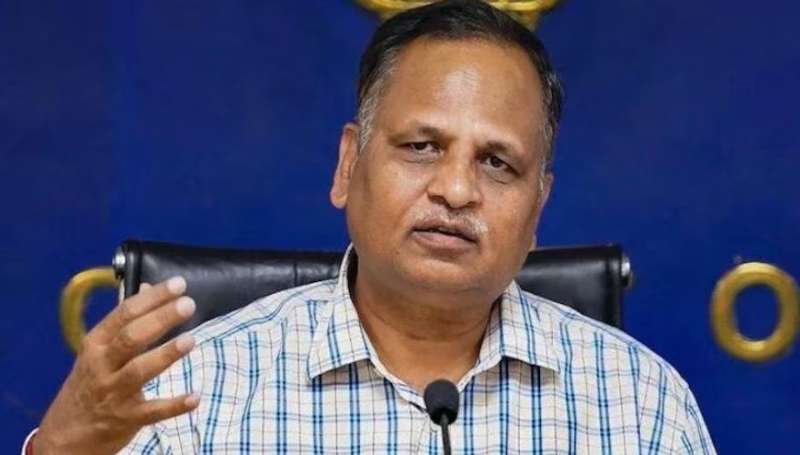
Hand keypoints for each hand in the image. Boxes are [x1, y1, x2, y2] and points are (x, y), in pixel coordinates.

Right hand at [34, 277, 199, 454]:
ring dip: (165, 355)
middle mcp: (102, 365)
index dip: (152, 298)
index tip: (179, 284)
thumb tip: (149, 287)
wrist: (66, 434)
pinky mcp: (127, 418)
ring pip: (139, 371)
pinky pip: (152, 412)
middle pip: (131, 338)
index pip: (124, 314)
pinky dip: (174, 405)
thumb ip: (125, 320)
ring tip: (190, 340)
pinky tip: (195, 397)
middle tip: (187, 304)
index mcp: (96, 343)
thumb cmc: (89, 382)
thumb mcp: (99, 349)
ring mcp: (113, 392)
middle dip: (160, 319)